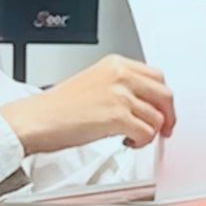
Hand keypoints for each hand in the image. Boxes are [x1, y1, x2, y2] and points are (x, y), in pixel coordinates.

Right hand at [3, 55, 175, 155]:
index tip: (163, 111)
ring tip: (133, 137)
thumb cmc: (57, 107)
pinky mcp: (117, 116)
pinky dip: (141, 142)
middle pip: (164, 94)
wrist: (37, 119)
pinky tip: (128, 142)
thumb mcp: (93, 83)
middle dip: (168, 116)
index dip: (163, 98)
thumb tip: (142, 102)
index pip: (156, 76)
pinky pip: (146, 132)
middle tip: (164, 130)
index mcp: (115, 64)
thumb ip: (120, 87)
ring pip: (157, 117)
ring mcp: (120, 94)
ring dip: (150, 133)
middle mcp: (120, 75)